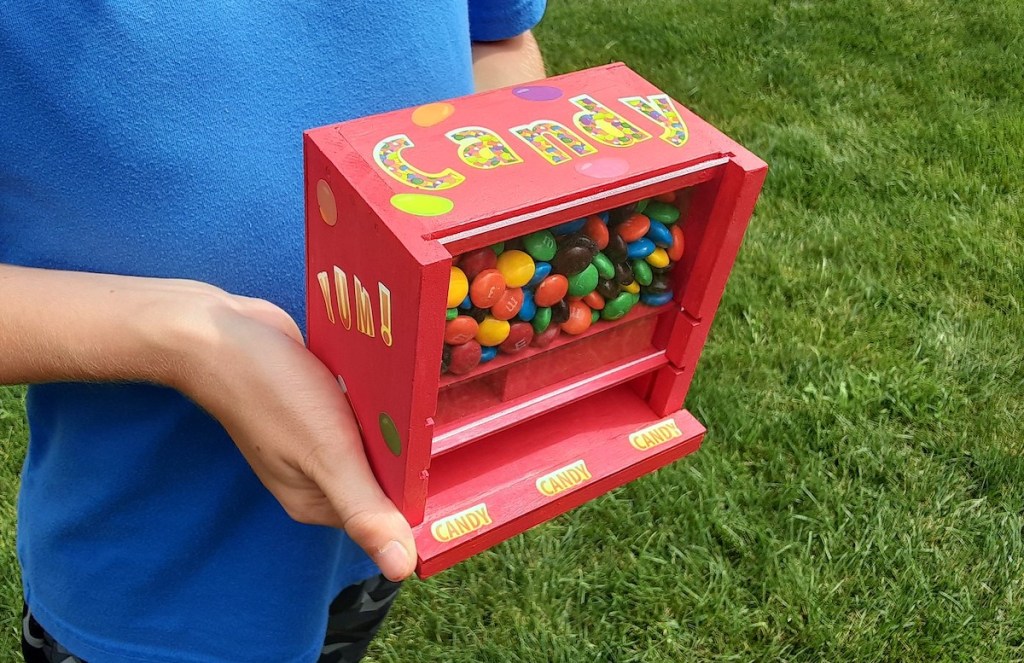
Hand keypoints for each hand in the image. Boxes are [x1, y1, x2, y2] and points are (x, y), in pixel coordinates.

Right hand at [0, 263, 415, 580]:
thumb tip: (401, 569)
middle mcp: (314, 475)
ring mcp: (312, 438)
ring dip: (393, 422)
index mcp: (316, 501)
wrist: (218, 333)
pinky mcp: (313, 403)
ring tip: (427, 396)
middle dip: (407, 452)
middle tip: (445, 423)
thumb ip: (364, 510)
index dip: (418, 493)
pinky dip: (375, 398)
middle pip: (381, 473)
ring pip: (371, 438)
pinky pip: (357, 410)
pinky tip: (395, 378)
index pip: (384, 511)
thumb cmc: (272, 394)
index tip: (452, 467)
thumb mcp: (326, 456)